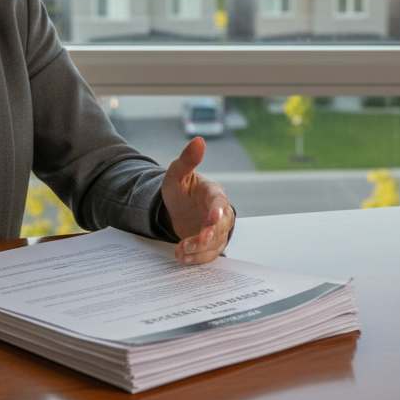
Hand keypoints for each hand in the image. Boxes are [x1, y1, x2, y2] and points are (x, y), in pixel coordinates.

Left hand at [161, 137, 233, 264]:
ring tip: (181, 251)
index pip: (220, 202)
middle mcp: (218, 212)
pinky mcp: (210, 244)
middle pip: (222, 226)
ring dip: (199, 249)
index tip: (212, 219)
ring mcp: (216, 230)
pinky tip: (183, 257)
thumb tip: (199, 140)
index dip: (218, 211)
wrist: (177, 208)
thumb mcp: (177, 174)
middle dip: (210, 235)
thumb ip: (187, 159)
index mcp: (212, 193)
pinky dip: (197, 258)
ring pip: (215, 243)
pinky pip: (208, 254)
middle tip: (198, 241)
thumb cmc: (180, 188)